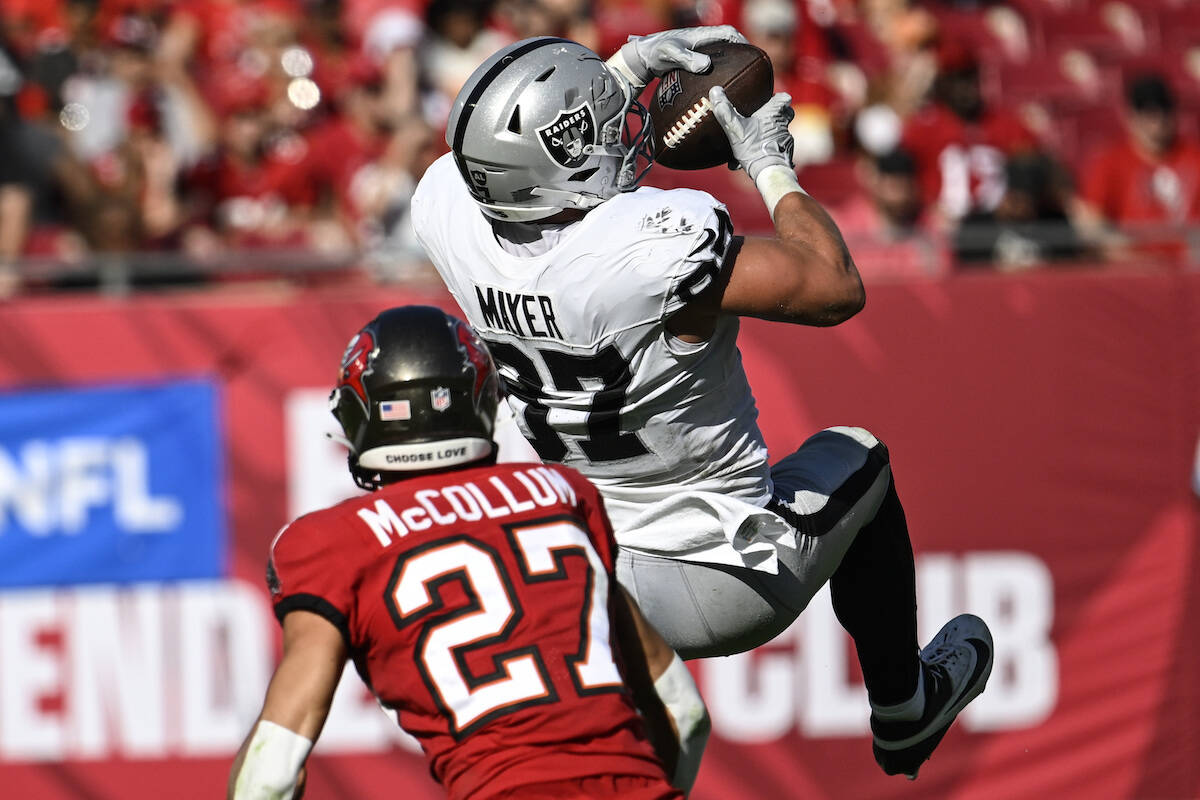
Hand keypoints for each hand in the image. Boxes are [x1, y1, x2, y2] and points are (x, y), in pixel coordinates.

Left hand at [609, 26, 747, 87]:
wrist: (643, 57)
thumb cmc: (656, 52)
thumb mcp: (670, 54)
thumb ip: (687, 59)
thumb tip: (705, 66)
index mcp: (701, 35)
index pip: (728, 33)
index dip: (742, 42)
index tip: (751, 55)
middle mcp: (702, 41)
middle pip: (728, 44)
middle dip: (741, 54)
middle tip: (751, 70)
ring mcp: (698, 51)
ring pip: (720, 55)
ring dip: (731, 64)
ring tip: (740, 80)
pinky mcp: (693, 61)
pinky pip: (711, 65)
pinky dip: (719, 72)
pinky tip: (720, 87)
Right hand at [708, 87, 794, 182]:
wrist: (769, 172)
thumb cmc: (753, 147)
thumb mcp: (734, 128)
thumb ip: (725, 110)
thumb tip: (715, 90)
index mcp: (774, 114)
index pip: (784, 98)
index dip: (778, 97)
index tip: (770, 99)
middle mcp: (783, 125)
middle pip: (786, 114)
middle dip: (776, 115)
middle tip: (763, 118)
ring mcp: (786, 140)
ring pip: (781, 132)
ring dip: (771, 133)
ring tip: (756, 140)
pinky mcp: (785, 154)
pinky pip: (777, 148)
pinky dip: (769, 149)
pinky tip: (757, 156)